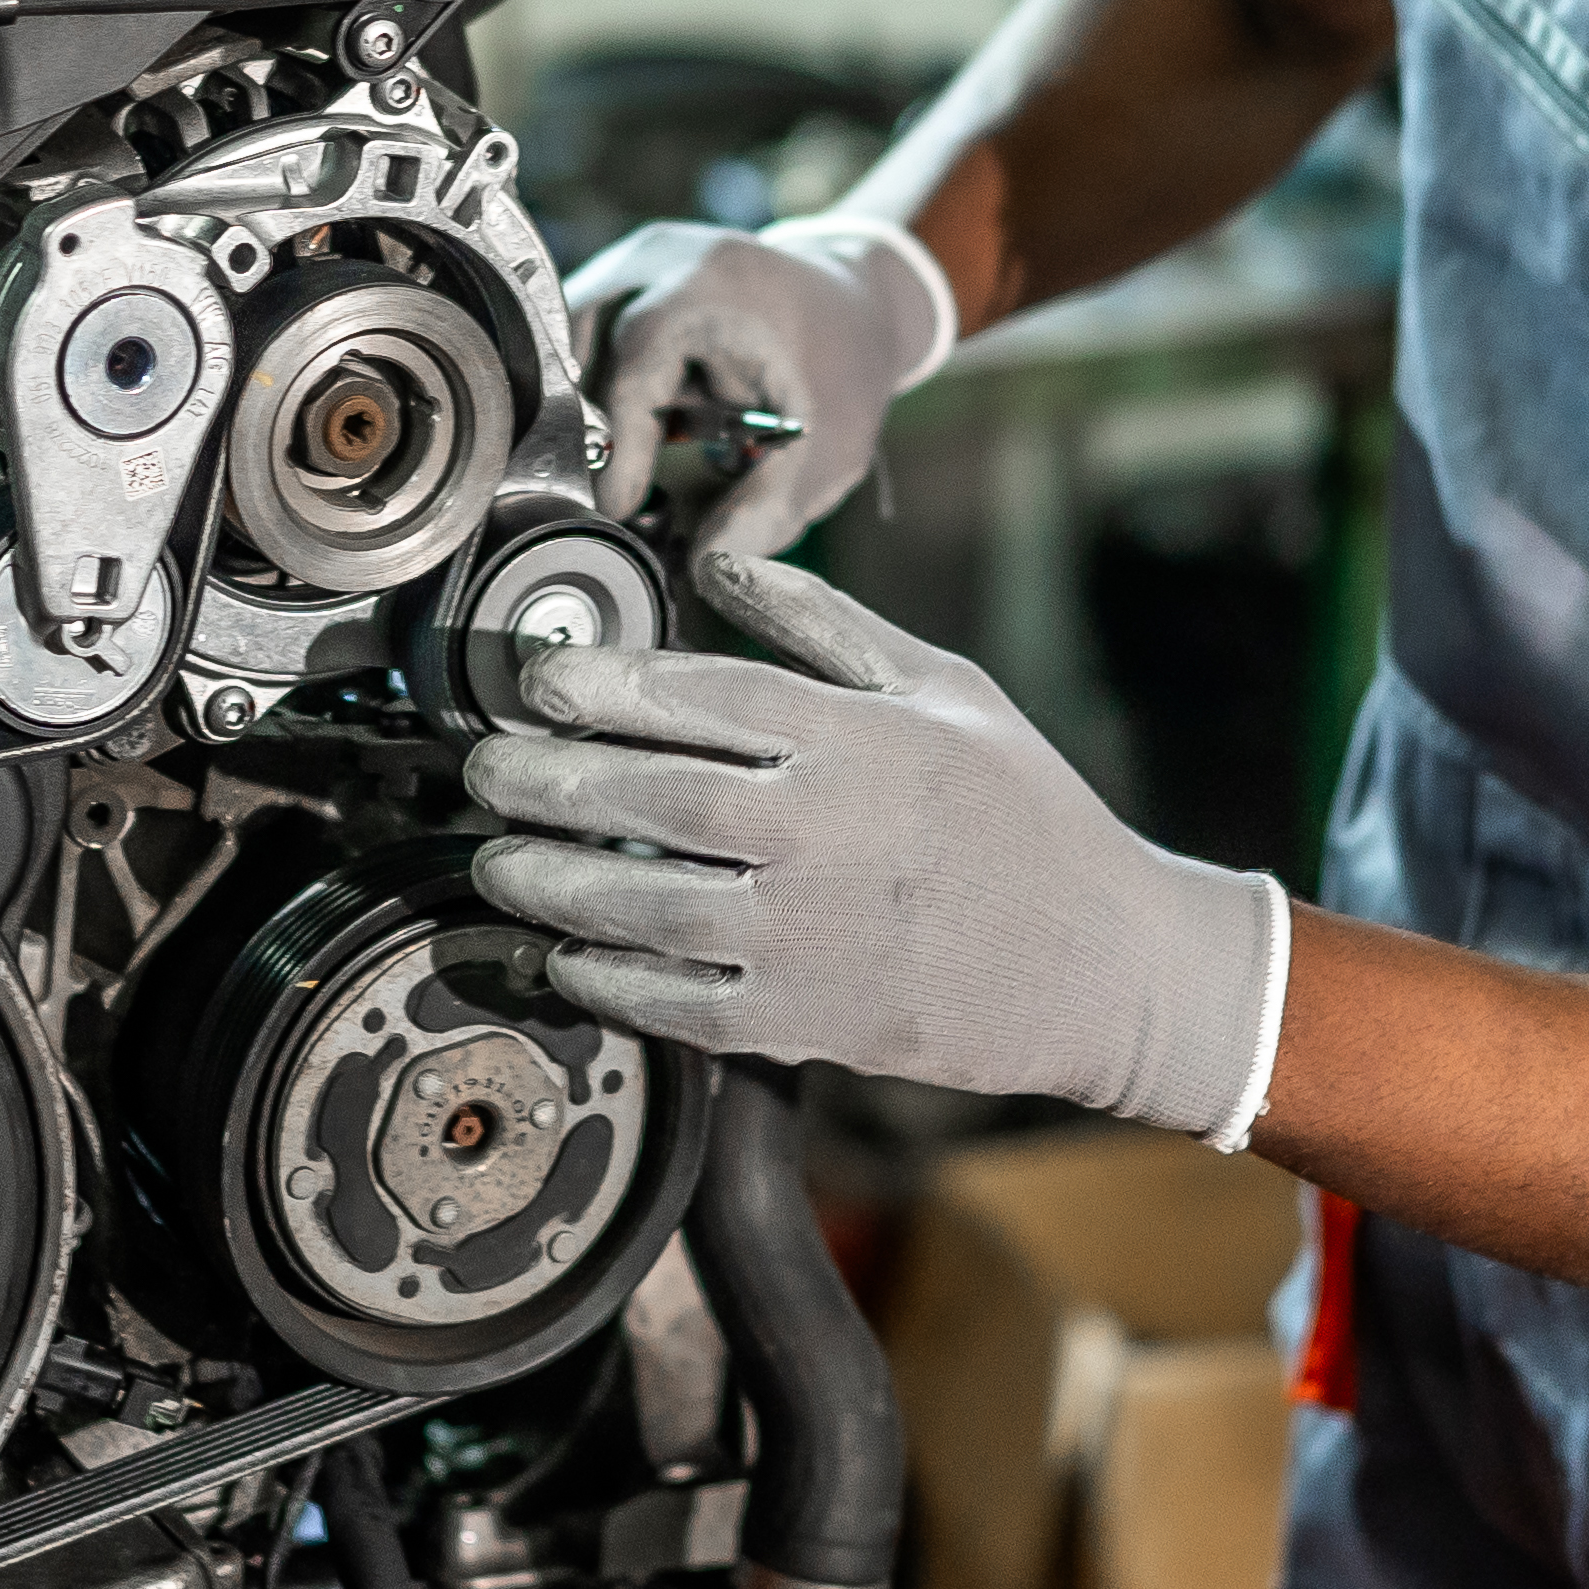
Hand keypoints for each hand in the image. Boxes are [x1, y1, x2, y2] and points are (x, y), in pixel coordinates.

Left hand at [462, 551, 1288, 1145]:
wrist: (1104, 965)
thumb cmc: (1024, 814)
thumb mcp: (947, 687)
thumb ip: (824, 623)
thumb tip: (717, 565)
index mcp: (860, 742)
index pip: (703, 699)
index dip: (602, 685)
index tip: (537, 682)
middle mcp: (824, 836)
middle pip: (650, 799)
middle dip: (544, 781)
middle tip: (483, 770)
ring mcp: (812, 938)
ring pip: (645, 905)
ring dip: (551, 883)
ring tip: (494, 862)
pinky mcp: (808, 1023)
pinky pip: (680, 1002)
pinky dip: (608, 981)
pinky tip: (561, 957)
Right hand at [562, 216, 954, 557]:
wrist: (857, 300)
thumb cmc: (844, 372)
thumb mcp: (824, 452)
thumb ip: (764, 513)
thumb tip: (703, 568)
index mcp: (710, 290)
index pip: (634, 371)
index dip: (620, 449)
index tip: (620, 508)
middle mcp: (659, 260)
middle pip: (579, 354)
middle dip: (592, 432)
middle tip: (617, 493)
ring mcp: (632, 259)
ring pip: (565, 347)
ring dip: (591, 409)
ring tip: (639, 454)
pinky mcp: (619, 274)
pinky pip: (579, 339)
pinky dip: (597, 388)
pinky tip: (640, 422)